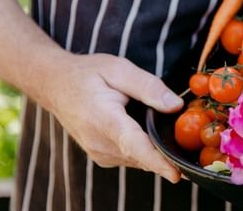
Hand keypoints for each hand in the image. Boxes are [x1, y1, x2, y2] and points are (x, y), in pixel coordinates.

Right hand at [45, 53, 183, 182]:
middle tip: (187, 139)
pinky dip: (145, 150)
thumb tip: (175, 105)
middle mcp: (100, 142)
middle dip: (167, 152)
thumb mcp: (119, 69)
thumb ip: (148, 86)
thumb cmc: (88, 74)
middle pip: (142, 155)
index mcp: (103, 119)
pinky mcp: (102, 157)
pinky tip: (148, 133)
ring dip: (156, 150)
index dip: (156, 162)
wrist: (55, 85)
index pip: (134, 145)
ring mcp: (99, 153)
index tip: (175, 175)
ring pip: (139, 159)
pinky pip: (132, 158)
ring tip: (165, 128)